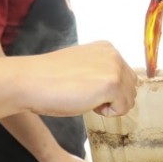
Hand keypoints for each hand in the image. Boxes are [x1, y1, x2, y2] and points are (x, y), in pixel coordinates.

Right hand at [18, 42, 137, 117]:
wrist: (31, 81)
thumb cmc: (50, 79)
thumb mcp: (81, 66)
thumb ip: (99, 70)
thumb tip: (114, 87)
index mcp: (107, 48)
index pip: (125, 75)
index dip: (108, 90)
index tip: (86, 89)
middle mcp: (114, 54)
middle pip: (131, 86)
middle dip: (114, 98)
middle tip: (87, 98)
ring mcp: (114, 68)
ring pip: (130, 98)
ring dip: (111, 106)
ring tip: (87, 100)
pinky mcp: (112, 84)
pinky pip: (123, 108)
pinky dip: (108, 113)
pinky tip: (89, 105)